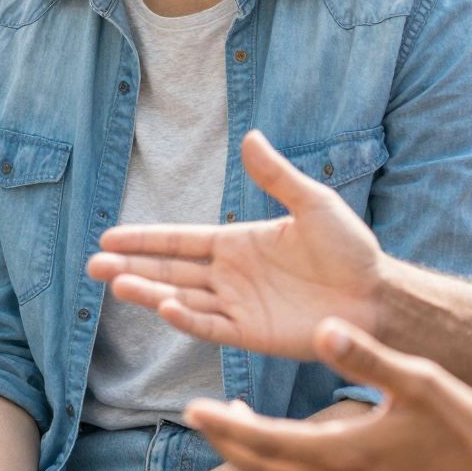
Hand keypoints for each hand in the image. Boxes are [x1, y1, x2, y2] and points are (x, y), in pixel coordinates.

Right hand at [88, 131, 384, 358]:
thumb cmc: (350, 248)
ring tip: (116, 285)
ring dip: (149, 292)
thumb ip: (277, 177)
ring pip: (181, 299)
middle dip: (132, 268)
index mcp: (238, 243)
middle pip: (170, 271)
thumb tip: (250, 136)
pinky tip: (165, 307)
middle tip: (93, 266)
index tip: (109, 237)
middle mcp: (230, 276)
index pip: (181, 241)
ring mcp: (238, 306)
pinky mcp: (252, 334)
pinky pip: (211, 327)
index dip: (145, 239)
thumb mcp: (312, 204)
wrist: (377, 295)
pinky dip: (186, 319)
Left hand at [184, 318, 471, 470]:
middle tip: (200, 416)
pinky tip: (284, 451)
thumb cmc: (465, 429)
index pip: (263, 441)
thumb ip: (366, 356)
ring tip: (235, 427)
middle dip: (226, 444)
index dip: (224, 425)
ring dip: (250, 461)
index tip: (193, 409)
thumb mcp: (418, 382)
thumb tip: (324, 328)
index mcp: (343, 456)